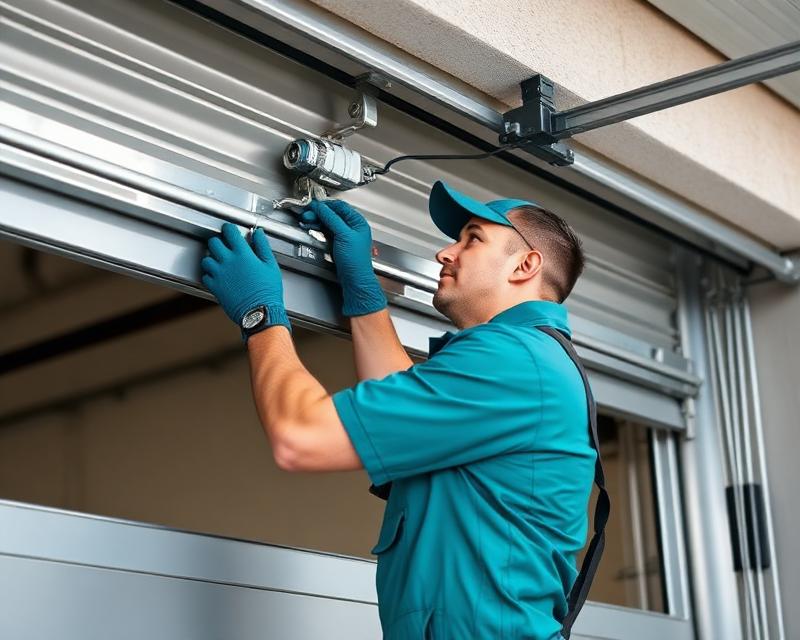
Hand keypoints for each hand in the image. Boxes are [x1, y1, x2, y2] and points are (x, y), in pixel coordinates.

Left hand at [200, 223, 289, 338]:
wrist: (260, 312)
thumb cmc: (268, 292)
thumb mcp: (270, 265)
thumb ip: (262, 246)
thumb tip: (258, 234)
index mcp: (243, 254)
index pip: (229, 232)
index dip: (229, 228)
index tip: (230, 231)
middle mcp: (228, 262)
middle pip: (213, 242)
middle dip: (218, 242)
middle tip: (224, 246)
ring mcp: (219, 274)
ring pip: (206, 259)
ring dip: (212, 258)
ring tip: (220, 262)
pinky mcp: (214, 287)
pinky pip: (205, 276)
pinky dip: (209, 274)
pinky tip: (218, 276)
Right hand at [299, 199, 386, 316]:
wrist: (354, 279)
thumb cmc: (356, 260)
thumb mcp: (344, 235)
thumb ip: (332, 219)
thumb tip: (322, 208)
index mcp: (358, 222)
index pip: (340, 206)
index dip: (325, 205)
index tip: (312, 205)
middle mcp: (352, 227)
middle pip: (333, 214)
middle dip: (319, 213)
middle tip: (307, 214)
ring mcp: (345, 236)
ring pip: (328, 223)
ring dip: (317, 220)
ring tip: (307, 220)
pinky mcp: (338, 244)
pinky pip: (327, 231)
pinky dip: (319, 228)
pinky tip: (312, 228)